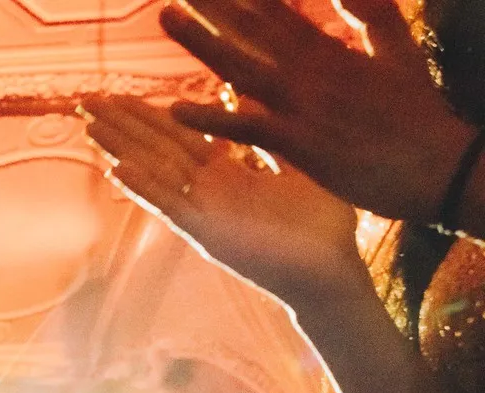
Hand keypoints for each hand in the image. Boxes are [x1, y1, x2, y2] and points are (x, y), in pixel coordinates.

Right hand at [82, 94, 365, 303]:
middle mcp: (208, 193)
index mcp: (228, 176)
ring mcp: (204, 214)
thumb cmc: (322, 226)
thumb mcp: (299, 168)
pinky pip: (170, 206)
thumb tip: (255, 102)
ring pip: (155, 173)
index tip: (121, 96)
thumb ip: (268, 141)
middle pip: (158, 149)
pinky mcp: (207, 234)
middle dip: (124, 125)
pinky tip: (118, 168)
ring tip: (90, 126)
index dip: (149, 116)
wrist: (329, 271)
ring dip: (122, 149)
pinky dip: (145, 187)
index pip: (179, 137)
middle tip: (89, 101)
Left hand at [158, 0, 477, 226]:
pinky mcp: (299, 143)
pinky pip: (247, 128)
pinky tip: (175, 110)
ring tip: (166, 17)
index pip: (279, 11)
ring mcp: (303, 106)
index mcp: (331, 52)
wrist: (437, 167)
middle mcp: (311, 72)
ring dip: (201, 41)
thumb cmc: (417, 115)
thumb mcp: (398, 52)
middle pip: (252, 29)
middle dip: (214, 3)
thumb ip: (370, 16)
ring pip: (241, 66)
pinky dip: (212, 119)